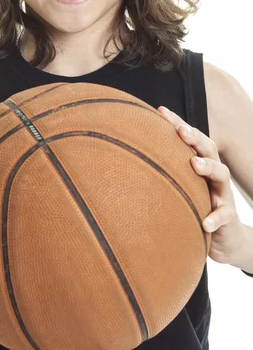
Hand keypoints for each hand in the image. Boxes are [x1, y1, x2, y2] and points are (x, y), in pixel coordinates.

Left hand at [157, 106, 245, 265]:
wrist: (223, 238)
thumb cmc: (194, 206)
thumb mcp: (178, 189)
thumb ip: (160, 174)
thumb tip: (122, 159)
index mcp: (199, 164)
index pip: (190, 139)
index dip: (177, 123)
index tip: (160, 111)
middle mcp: (212, 174)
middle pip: (208, 149)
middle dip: (195, 138)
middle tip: (181, 131)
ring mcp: (222, 194)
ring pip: (221, 174)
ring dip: (209, 167)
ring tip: (196, 164)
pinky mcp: (228, 217)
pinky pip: (224, 215)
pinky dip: (215, 218)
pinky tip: (205, 222)